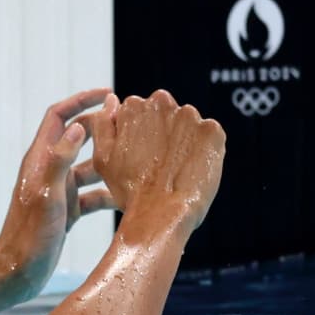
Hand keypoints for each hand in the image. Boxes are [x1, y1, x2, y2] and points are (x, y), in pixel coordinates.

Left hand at [0, 89, 115, 301]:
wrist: (18, 271)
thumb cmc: (29, 235)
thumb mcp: (47, 195)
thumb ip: (60, 160)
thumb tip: (80, 127)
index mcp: (39, 160)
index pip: (59, 116)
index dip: (81, 100)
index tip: (109, 94)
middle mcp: (48, 170)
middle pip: (78, 136)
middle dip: (105, 127)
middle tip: (135, 124)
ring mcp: (58, 190)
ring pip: (90, 165)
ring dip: (113, 160)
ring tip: (142, 158)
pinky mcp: (67, 210)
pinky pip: (94, 193)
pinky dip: (111, 190)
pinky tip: (133, 196)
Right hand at [90, 90, 224, 232]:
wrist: (161, 213)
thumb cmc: (129, 189)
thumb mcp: (102, 157)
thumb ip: (103, 123)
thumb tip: (112, 100)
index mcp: (133, 107)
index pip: (139, 110)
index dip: (138, 134)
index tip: (138, 154)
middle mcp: (162, 104)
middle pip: (164, 113)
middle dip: (162, 131)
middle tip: (156, 162)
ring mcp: (191, 116)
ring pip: (187, 124)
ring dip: (183, 140)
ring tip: (174, 168)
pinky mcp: (213, 131)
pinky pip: (209, 136)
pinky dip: (203, 149)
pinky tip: (191, 168)